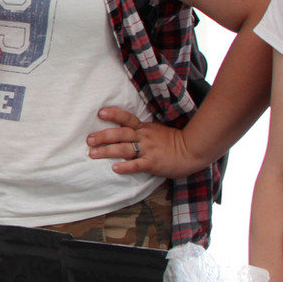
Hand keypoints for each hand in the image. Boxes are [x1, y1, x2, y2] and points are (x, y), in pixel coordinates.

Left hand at [86, 107, 203, 177]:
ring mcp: (148, 150)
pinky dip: (126, 166)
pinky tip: (114, 168)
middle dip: (103, 136)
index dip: (114, 115)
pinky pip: (137, 165)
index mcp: (145, 128)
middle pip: (120, 134)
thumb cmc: (176, 141)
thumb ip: (143, 131)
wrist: (193, 150)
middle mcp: (144, 137)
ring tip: (93, 154)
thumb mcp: (158, 131)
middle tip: (89, 139)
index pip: (127, 118)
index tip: (100, 113)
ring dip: (107, 151)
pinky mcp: (153, 163)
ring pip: (124, 149)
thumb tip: (126, 131)